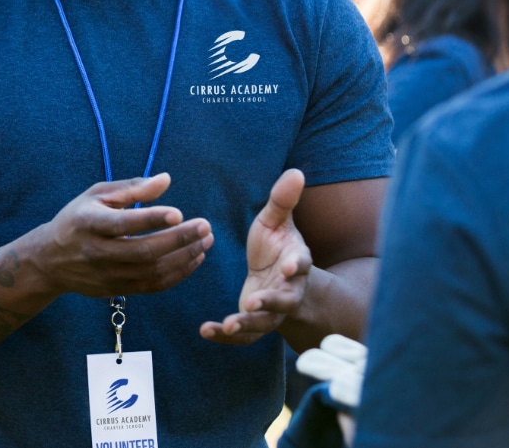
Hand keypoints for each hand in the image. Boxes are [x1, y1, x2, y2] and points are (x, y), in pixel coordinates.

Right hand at [31, 173, 213, 296]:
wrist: (50, 260)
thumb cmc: (78, 219)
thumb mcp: (97, 195)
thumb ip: (132, 189)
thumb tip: (166, 180)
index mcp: (90, 223)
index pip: (124, 224)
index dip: (152, 219)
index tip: (179, 213)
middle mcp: (97, 252)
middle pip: (144, 251)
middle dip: (178, 240)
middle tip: (205, 227)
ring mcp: (107, 275)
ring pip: (152, 272)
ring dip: (184, 257)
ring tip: (205, 242)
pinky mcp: (116, 290)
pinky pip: (153, 286)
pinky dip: (178, 274)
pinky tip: (194, 258)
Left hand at [200, 168, 310, 344]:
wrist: (276, 274)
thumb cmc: (276, 244)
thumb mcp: (276, 221)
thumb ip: (283, 201)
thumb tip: (296, 171)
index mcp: (297, 261)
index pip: (302, 265)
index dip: (297, 266)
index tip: (290, 266)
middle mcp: (289, 289)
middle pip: (285, 300)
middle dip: (271, 302)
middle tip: (252, 303)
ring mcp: (273, 311)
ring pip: (264, 323)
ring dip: (247, 325)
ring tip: (228, 324)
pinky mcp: (256, 323)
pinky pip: (244, 335)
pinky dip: (226, 336)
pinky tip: (206, 331)